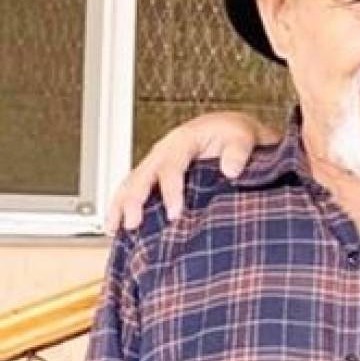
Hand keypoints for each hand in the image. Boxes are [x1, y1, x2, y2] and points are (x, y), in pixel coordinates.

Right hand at [105, 111, 280, 232]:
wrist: (232, 132)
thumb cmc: (236, 135)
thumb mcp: (244, 136)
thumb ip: (238, 152)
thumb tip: (231, 170)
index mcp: (183, 140)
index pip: (171, 166)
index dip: (171, 190)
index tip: (175, 213)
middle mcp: (164, 150)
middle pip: (142, 174)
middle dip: (134, 200)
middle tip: (133, 224)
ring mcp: (158, 162)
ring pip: (131, 182)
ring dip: (120, 205)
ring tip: (115, 228)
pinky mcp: (157, 174)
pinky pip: (134, 188)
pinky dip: (122, 205)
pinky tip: (117, 224)